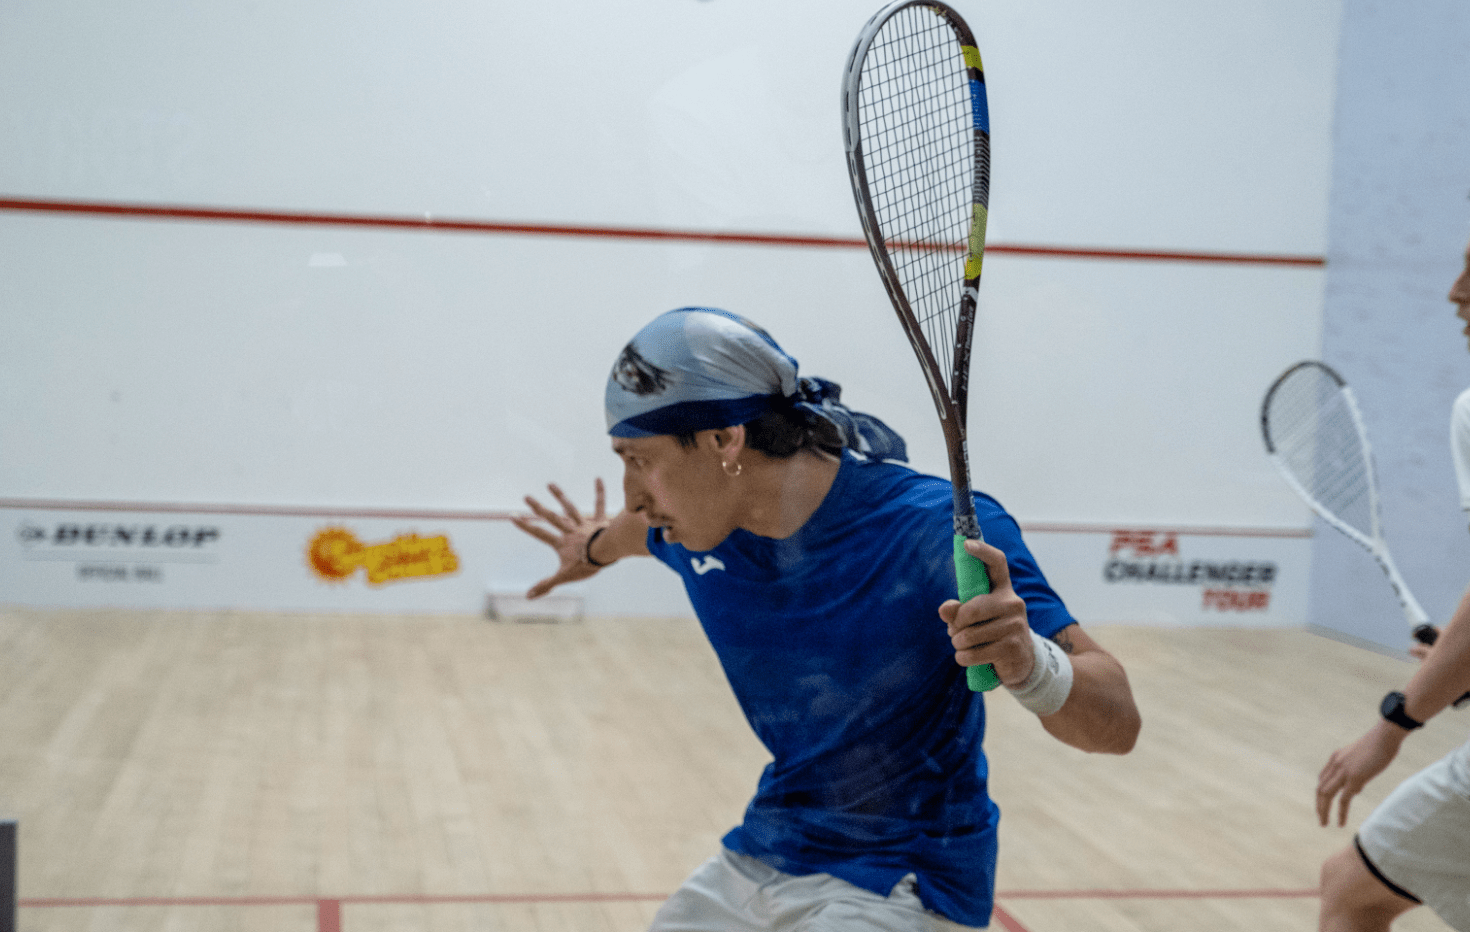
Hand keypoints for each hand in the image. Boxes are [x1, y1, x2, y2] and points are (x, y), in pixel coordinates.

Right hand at [511, 479, 608, 597]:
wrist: (606, 553)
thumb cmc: (586, 565)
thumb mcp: (564, 576)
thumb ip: (546, 585)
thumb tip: (527, 596)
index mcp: (561, 543)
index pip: (539, 533)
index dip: (526, 526)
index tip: (512, 516)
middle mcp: (570, 530)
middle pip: (552, 517)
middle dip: (538, 508)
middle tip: (526, 496)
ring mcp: (584, 524)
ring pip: (570, 508)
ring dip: (560, 496)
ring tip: (550, 484)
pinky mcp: (600, 521)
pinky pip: (600, 505)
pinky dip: (600, 492)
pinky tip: (598, 478)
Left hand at [937, 539, 1035, 685]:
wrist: (1020, 662)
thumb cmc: (990, 633)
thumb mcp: (973, 619)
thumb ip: (957, 610)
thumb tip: (945, 609)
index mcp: (1003, 590)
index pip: (997, 563)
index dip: (982, 551)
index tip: (966, 544)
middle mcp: (1012, 603)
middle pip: (971, 610)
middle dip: (956, 625)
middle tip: (954, 632)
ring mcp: (1015, 625)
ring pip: (969, 635)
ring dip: (958, 644)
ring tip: (964, 646)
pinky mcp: (1013, 647)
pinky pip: (974, 653)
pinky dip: (963, 658)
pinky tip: (968, 657)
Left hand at [1315, 720, 1405, 826]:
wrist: (1385, 736)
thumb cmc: (1378, 745)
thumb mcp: (1361, 757)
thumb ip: (1355, 771)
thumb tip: (1355, 787)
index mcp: (1336, 758)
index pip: (1322, 779)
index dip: (1322, 794)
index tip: (1325, 804)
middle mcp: (1335, 764)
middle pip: (1320, 789)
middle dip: (1319, 805)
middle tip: (1321, 819)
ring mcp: (1343, 771)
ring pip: (1325, 794)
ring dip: (1323, 811)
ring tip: (1324, 824)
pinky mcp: (1354, 778)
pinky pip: (1343, 800)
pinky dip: (1340, 813)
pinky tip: (1340, 823)